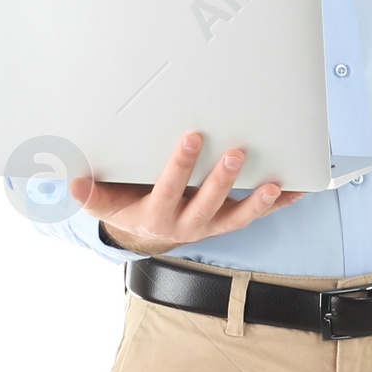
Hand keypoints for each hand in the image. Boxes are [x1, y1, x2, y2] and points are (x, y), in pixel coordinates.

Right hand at [70, 131, 301, 255]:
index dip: (180, 166)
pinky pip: (256, 214)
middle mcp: (187, 224)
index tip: (193, 137)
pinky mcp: (228, 221)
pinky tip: (300, 189)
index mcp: (156, 215)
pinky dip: (279, 203)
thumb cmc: (126, 207)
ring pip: (236, 216)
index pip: (168, 189)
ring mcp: (211, 225)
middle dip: (222, 180)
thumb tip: (71, 182)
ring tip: (275, 184)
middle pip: (207, 204)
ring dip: (257, 201)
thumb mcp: (105, 202)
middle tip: (237, 152)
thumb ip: (91, 192)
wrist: (146, 234)